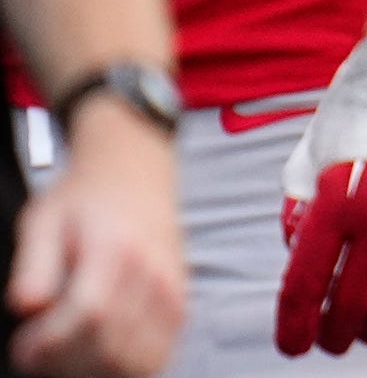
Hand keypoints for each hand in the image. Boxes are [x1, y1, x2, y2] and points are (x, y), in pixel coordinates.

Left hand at [8, 102, 183, 377]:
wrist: (135, 172)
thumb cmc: (86, 197)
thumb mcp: (43, 219)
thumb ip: (32, 265)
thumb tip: (27, 306)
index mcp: (117, 249)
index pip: (90, 314)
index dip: (52, 343)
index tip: (24, 346)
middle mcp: (153, 272)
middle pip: (113, 344)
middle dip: (66, 363)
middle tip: (37, 354)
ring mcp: (172, 291)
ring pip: (137, 359)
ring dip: (95, 370)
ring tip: (66, 356)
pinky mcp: (179, 304)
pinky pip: (158, 356)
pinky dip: (127, 368)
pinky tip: (99, 357)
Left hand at [276, 163, 366, 354]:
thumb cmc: (357, 113)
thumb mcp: (309, 158)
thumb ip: (300, 214)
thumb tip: (300, 261)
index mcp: (334, 200)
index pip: (305, 287)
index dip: (294, 328)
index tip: (292, 346)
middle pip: (352, 304)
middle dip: (336, 334)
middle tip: (331, 341)